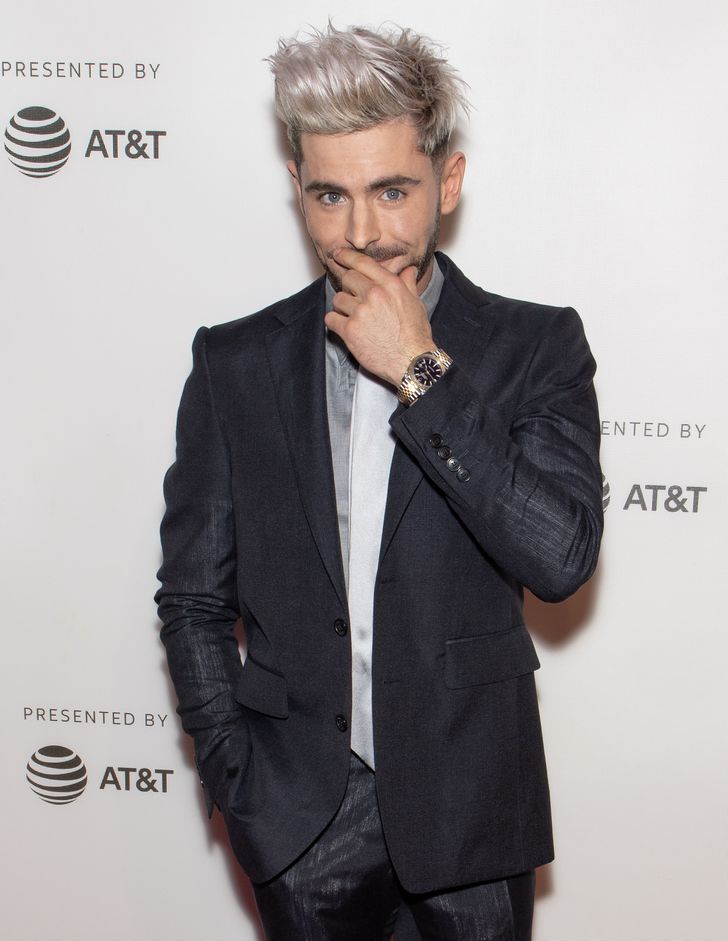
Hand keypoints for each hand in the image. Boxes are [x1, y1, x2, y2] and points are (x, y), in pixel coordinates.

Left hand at [324, 248, 434, 385]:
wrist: (411, 361)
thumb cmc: (415, 334)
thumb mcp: (415, 303)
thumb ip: (407, 283)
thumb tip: (408, 269)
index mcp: (390, 285)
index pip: (362, 263)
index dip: (346, 256)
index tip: (337, 254)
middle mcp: (374, 294)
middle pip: (347, 279)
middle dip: (348, 288)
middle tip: (354, 300)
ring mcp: (360, 312)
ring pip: (338, 299)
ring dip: (342, 308)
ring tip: (355, 318)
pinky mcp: (349, 330)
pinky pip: (331, 319)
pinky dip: (335, 323)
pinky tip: (345, 328)